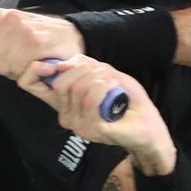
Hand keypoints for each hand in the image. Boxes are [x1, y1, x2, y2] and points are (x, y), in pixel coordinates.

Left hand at [0, 8, 83, 78]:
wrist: (70, 34)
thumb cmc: (35, 38)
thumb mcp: (4, 40)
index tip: (3, 56)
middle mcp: (9, 19)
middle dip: (5, 66)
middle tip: (21, 59)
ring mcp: (24, 31)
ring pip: (6, 67)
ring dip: (17, 71)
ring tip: (30, 61)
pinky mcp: (39, 44)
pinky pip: (21, 70)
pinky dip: (29, 73)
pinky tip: (38, 65)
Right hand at [19, 55, 177, 170]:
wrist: (149, 125)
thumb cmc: (128, 101)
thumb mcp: (105, 76)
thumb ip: (86, 67)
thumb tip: (66, 61)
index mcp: (66, 104)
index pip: (42, 84)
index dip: (45, 69)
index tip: (69, 63)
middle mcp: (67, 116)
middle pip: (62, 83)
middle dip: (83, 70)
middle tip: (104, 72)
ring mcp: (78, 125)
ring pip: (77, 90)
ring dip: (98, 78)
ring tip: (113, 81)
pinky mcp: (92, 130)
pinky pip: (90, 100)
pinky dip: (103, 87)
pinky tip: (114, 87)